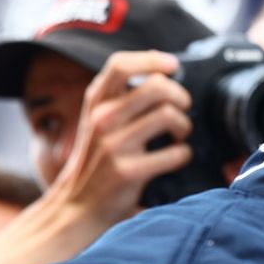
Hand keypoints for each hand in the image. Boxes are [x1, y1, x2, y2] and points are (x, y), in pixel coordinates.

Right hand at [48, 51, 193, 227]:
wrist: (77, 204)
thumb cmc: (97, 159)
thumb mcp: (100, 121)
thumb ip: (122, 97)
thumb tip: (163, 72)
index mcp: (96, 102)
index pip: (120, 65)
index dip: (152, 59)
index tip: (173, 65)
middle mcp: (102, 119)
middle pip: (157, 87)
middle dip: (181, 97)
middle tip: (183, 110)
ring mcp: (113, 145)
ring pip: (170, 116)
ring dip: (185, 127)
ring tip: (180, 137)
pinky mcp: (128, 172)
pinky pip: (176, 153)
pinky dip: (184, 155)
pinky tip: (176, 158)